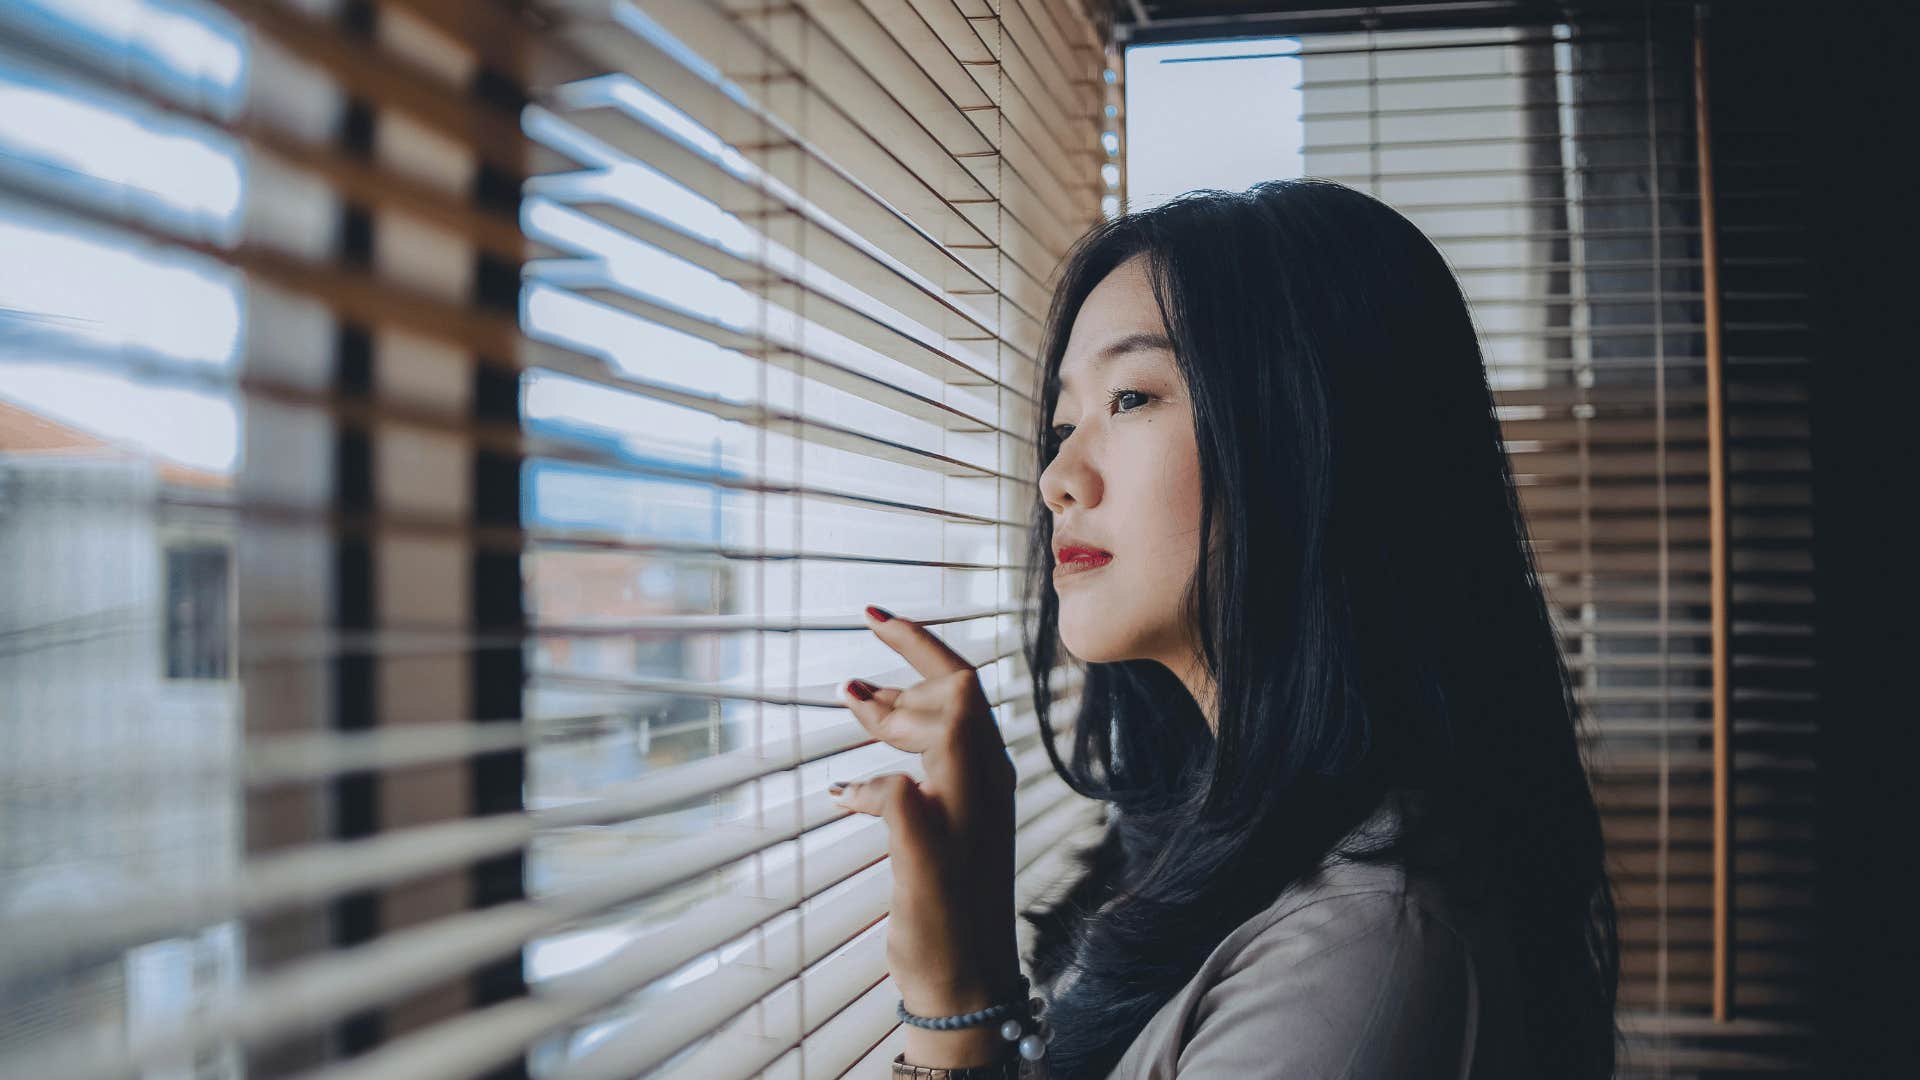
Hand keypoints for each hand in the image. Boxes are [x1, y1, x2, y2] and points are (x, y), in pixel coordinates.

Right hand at [831, 605, 1021, 1022]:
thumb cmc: (946, 928)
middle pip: (945, 701)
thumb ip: (901, 809)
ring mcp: (964, 804)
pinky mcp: (946, 831)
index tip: (873, 616)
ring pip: (931, 734)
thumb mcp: (922, 866)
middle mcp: (978, 779)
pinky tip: (843, 790)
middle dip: (897, 679)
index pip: (956, 685)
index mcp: (977, 775)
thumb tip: (874, 779)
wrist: (964, 984)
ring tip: (850, 705)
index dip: (919, 644)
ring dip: (891, 716)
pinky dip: (879, 767)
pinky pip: (914, 775)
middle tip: (847, 683)